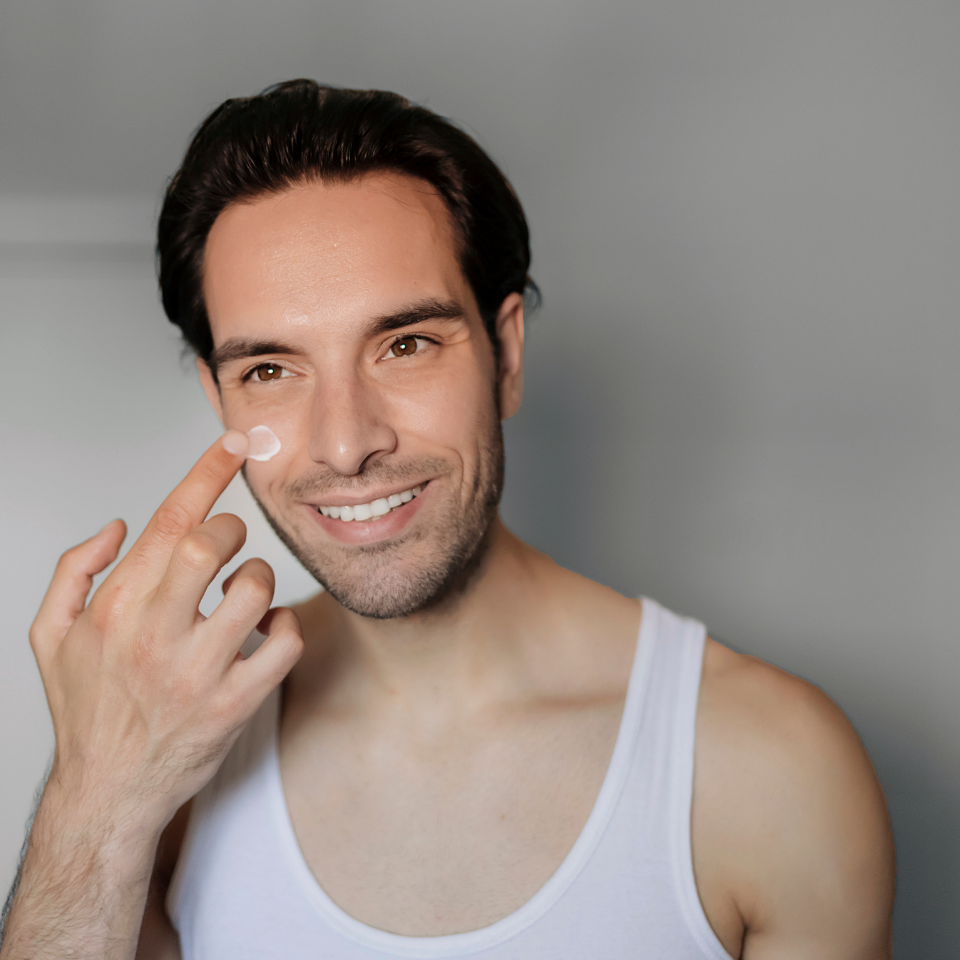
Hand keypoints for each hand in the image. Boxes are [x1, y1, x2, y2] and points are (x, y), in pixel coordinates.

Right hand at [28, 430, 304, 841]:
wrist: (108, 794)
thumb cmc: (87, 708)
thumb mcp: (51, 636)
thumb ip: (75, 570)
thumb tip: (119, 524)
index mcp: (115, 609)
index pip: (166, 522)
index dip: (205, 473)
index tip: (233, 443)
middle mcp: (154, 636)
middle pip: (209, 545)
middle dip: (232, 530)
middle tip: (229, 544)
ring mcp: (197, 673)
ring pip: (254, 590)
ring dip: (258, 580)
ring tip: (241, 596)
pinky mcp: (233, 706)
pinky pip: (283, 645)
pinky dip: (285, 627)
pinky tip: (265, 632)